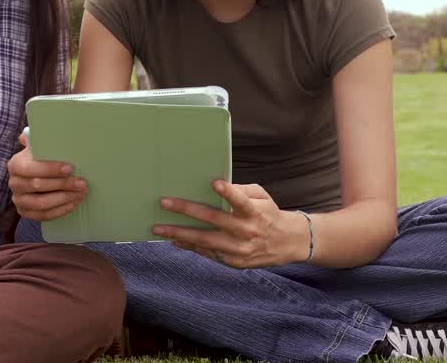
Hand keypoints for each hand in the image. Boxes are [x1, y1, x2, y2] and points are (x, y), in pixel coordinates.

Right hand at [7, 132, 88, 220]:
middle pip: (38, 186)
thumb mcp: (37, 148)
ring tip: (81, 193)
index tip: (70, 168)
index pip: (30, 168)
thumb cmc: (38, 160)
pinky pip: (43, 216)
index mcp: (15, 164)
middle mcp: (14, 183)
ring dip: (64, 198)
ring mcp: (19, 200)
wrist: (30, 177)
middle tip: (82, 182)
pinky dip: (60, 210)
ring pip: (42, 203)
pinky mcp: (25, 213)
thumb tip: (30, 134)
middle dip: (63, 184)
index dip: (50, 169)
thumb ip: (38, 139)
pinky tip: (74, 203)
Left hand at [151, 181, 309, 267]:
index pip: (241, 201)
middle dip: (187, 210)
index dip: (229, 193)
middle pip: (214, 220)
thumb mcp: (261, 197)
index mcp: (255, 213)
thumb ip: (241, 191)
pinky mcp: (234, 262)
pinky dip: (190, 246)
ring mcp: (239, 250)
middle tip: (165, 202)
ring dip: (180, 233)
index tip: (215, 183)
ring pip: (205, 241)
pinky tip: (174, 239)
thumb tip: (216, 187)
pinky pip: (208, 253)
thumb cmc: (268, 213)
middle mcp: (247, 232)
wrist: (287, 243)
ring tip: (159, 228)